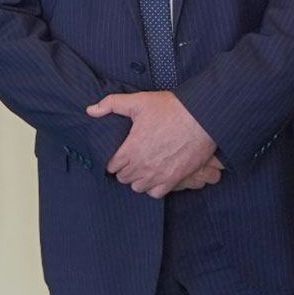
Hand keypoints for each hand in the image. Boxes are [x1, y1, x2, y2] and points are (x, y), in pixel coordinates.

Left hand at [88, 91, 217, 198]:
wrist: (202, 118)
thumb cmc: (172, 109)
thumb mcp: (139, 101)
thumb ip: (112, 104)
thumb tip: (91, 110)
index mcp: (131, 149)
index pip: (111, 166)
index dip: (113, 159)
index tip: (120, 153)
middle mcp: (142, 166)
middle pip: (123, 178)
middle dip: (124, 168)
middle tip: (131, 158)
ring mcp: (158, 175)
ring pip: (137, 187)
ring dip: (137, 179)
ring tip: (142, 167)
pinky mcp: (173, 179)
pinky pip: (155, 193)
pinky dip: (153, 187)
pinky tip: (155, 175)